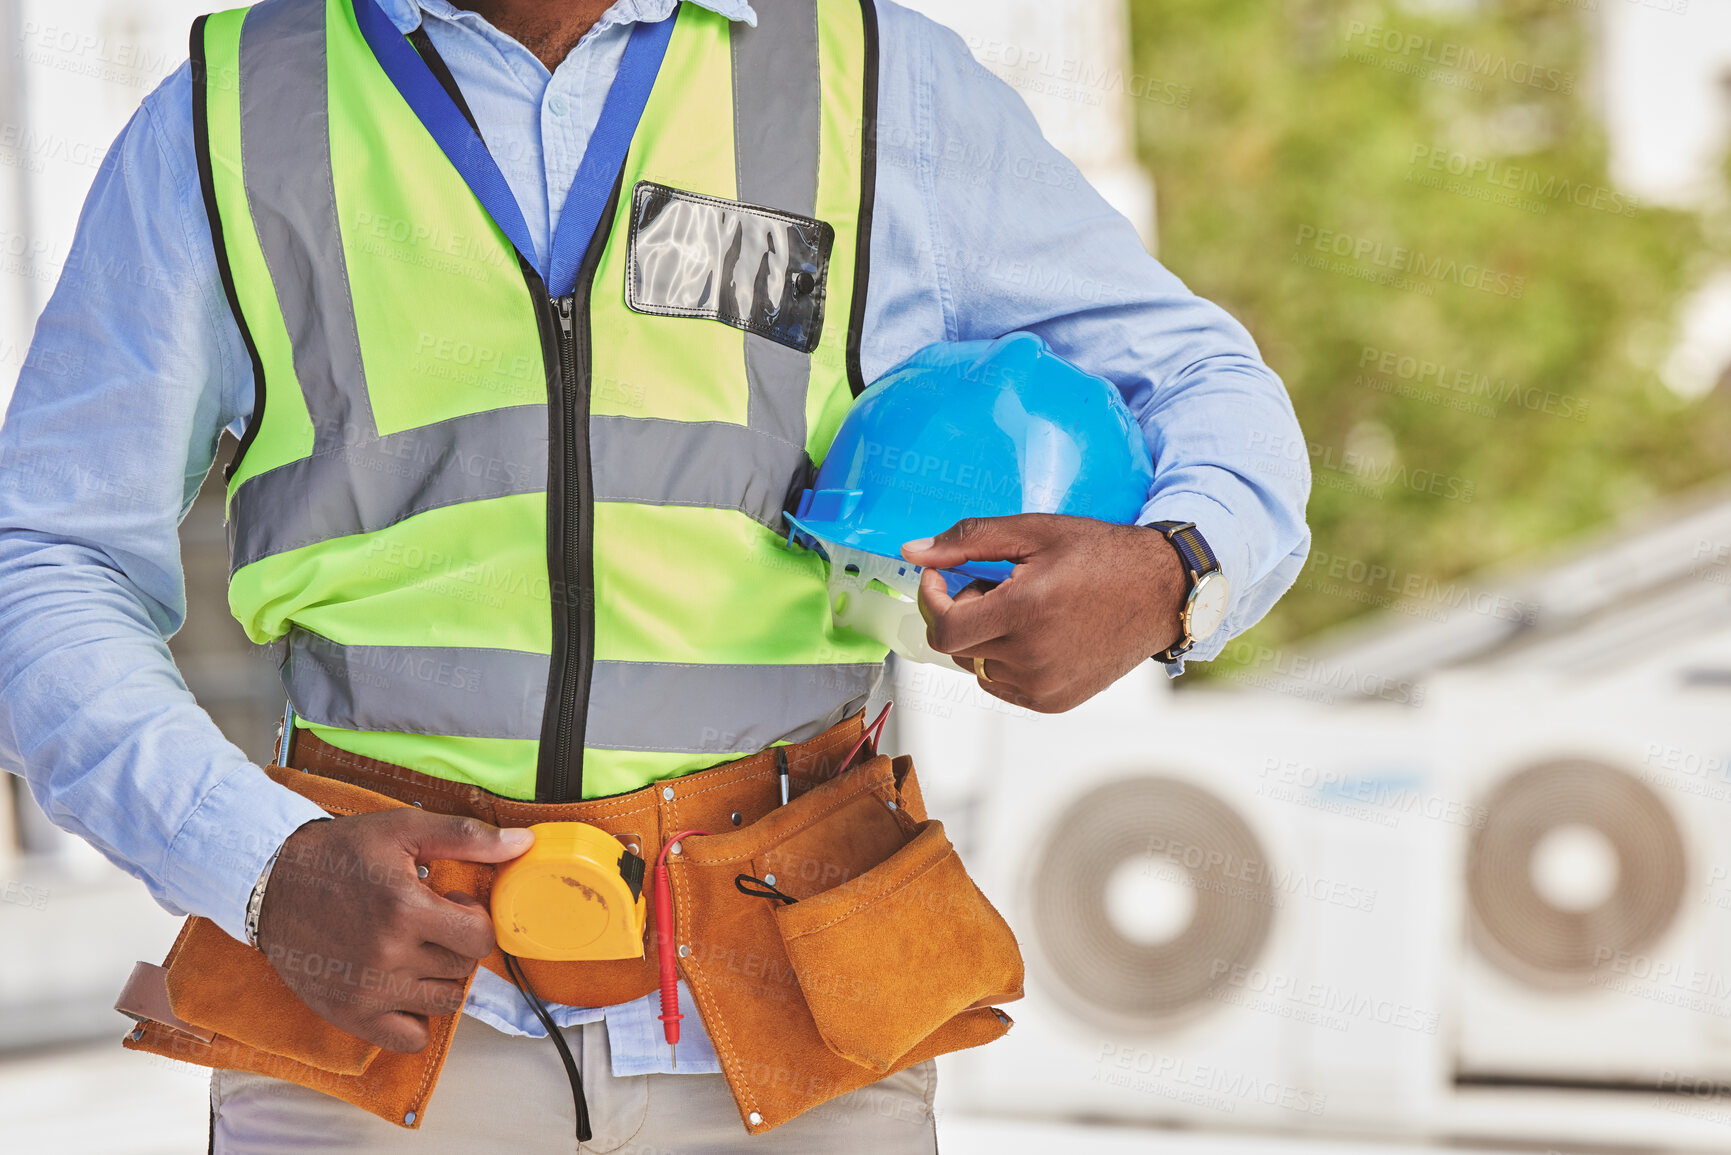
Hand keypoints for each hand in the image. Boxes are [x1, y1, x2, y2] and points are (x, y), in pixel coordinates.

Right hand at [256, 810, 533, 1052]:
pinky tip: (400, 986)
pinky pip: (410, 1038)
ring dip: (438, 979)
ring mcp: (367, 991)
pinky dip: (414, 1018)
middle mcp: (387, 955)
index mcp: (405, 909)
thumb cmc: (341, 853)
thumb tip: (524, 843)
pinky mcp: (349, 1014)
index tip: (450, 905)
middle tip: (427, 924)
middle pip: (462, 970)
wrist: (270, 882)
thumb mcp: (404, 830)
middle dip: (455, 946)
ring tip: (412, 951)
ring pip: (443, 1003)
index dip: (473, 920)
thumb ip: (468, 837)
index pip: (480, 939)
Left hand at [902, 514, 1186, 712]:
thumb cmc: (1101, 555)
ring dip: (984, 636)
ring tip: (1024, 608)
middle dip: (962, 612)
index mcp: (1025, 612)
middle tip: (998, 585)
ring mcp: (1044, 685)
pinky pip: (1001, 684)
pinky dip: (1004, 660)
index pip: (944, 627)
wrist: (1161, 592)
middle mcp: (1032, 657)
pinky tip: (1036, 633)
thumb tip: (913, 552)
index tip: (940, 577)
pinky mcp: (1054, 702)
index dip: (931, 600)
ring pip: (977, 666)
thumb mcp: (1035, 531)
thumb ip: (969, 539)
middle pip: (957, 646)